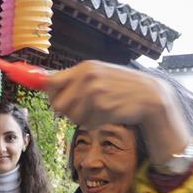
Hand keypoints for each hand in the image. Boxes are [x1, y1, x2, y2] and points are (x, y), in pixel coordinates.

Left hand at [43, 60, 189, 165]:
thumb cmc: (121, 86)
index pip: (51, 82)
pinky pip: (86, 124)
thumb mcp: (98, 74)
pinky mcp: (103, 109)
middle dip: (66, 110)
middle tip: (83, 107)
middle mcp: (87, 78)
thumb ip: (72, 79)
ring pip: (71, 117)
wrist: (150, 95)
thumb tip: (42, 81)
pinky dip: (94, 123)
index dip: (47, 93)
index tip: (51, 97)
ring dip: (82, 118)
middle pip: (57, 105)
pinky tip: (108, 113)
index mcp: (84, 68)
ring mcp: (95, 94)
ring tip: (100, 108)